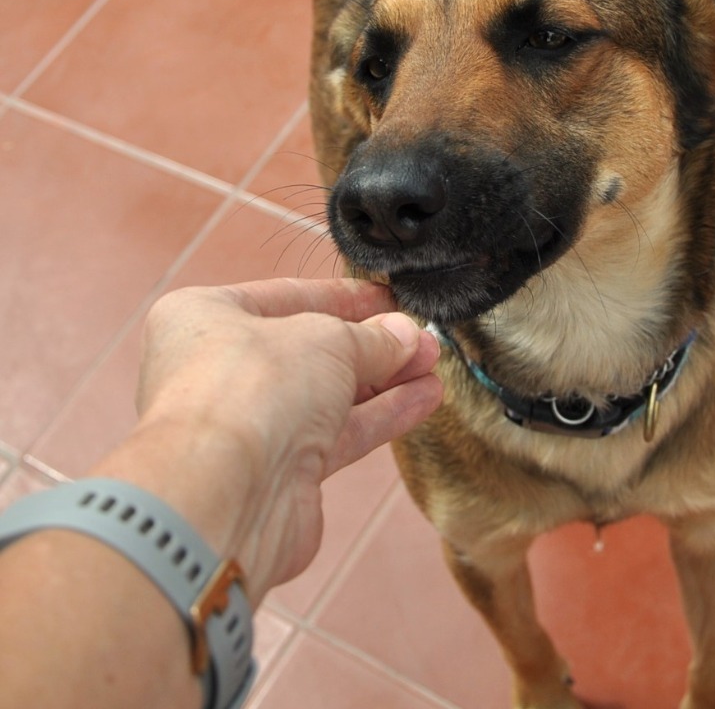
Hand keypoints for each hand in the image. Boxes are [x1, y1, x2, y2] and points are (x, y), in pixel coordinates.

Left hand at [98, 277, 441, 602]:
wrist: (226, 497)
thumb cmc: (248, 394)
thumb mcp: (326, 340)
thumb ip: (372, 338)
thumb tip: (404, 336)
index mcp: (203, 319)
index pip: (286, 297)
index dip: (343, 298)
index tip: (387, 299)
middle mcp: (218, 371)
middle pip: (310, 350)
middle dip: (372, 344)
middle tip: (420, 339)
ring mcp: (249, 425)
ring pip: (327, 396)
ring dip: (383, 381)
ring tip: (431, 366)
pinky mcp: (277, 472)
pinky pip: (337, 435)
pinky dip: (379, 416)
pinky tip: (421, 399)